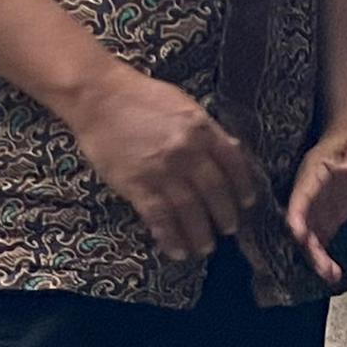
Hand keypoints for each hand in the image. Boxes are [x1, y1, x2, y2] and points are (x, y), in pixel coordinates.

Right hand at [68, 64, 265, 264]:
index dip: (242, 186)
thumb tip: (231, 147)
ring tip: (205, 248)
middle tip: (229, 230)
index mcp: (201, 130)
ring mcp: (163, 171)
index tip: (247, 203)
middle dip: (225, 215)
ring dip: (200, 233)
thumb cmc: (140, 96)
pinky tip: (176, 250)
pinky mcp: (138, 185)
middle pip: (215, 192)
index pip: (233, 163)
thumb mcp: (183, 104)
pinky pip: (160, 218)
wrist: (99, 97)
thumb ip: (207, 129)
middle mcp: (187, 153)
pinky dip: (171, 237)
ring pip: (190, 211)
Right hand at [287, 122, 346, 287]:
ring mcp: (315, 209)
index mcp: (313, 173)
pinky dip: (324, 258)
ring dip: (316, 258)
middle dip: (309, 248)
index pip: (300, 196)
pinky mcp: (325, 219)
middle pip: (301, 224)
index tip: (299, 234)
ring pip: (308, 238)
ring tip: (333, 275)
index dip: (297, 216)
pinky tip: (336, 274)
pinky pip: (319, 242)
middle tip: (326, 268)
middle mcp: (308, 194)